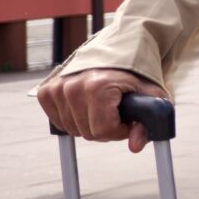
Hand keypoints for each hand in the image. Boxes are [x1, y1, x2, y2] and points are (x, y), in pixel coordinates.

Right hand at [38, 68, 164, 152]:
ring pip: (72, 130)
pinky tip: (85, 108)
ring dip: (89, 125)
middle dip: (106, 129)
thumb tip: (135, 146)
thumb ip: (147, 122)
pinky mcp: (46, 91)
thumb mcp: (151, 96)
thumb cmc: (136, 75)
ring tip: (103, 108)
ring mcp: (57, 88)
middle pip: (87, 133)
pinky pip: (58, 122)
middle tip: (117, 114)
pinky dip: (73, 120)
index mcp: (98, 87)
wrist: (117, 52)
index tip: (129, 120)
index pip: (103, 130)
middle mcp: (73, 86)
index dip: (120, 131)